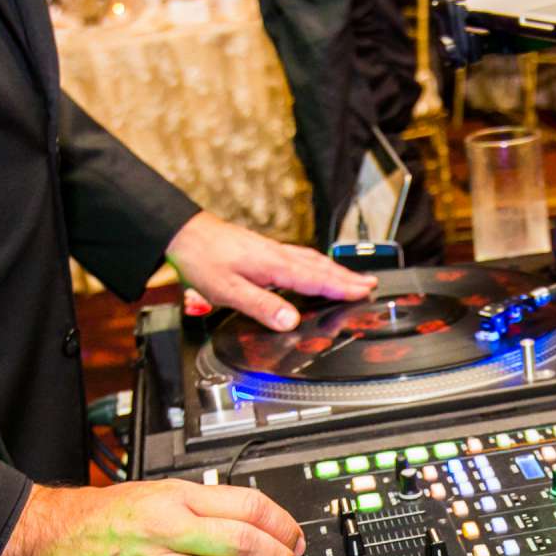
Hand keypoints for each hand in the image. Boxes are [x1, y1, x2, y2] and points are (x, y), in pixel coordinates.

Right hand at [0, 480, 306, 555]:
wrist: (46, 544)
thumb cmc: (97, 519)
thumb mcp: (152, 493)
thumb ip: (201, 505)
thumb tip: (253, 520)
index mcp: (173, 499)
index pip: (246, 506)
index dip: (281, 525)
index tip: (294, 537)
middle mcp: (166, 532)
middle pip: (244, 545)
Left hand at [166, 211, 373, 332]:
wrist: (184, 233)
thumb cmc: (203, 259)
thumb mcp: (229, 290)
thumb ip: (262, 307)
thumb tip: (291, 322)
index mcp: (274, 266)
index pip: (316, 279)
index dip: (342, 288)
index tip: (364, 292)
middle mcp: (277, 255)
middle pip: (320, 267)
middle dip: (347, 277)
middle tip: (371, 284)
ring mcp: (272, 251)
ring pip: (311, 260)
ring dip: (334, 270)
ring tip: (352, 278)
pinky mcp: (264, 250)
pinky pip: (300, 258)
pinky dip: (316, 265)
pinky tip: (314, 268)